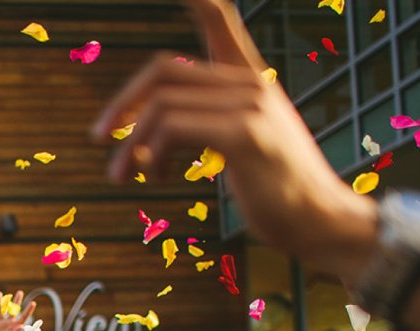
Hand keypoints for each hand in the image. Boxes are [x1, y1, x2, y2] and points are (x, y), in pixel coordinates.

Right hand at [0, 289, 35, 330]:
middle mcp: (9, 322)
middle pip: (13, 309)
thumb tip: (22, 326)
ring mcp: (1, 323)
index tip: (33, 303)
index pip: (24, 316)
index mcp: (16, 326)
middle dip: (17, 301)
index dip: (28, 310)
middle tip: (20, 292)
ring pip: (0, 310)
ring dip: (0, 302)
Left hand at [92, 0, 376, 278]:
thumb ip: (202, 124)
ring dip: (130, 145)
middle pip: (162, 70)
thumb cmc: (277, 190)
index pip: (217, 16)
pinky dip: (151, 155)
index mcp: (248, 78)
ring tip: (127, 175)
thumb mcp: (241, 144)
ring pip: (160, 106)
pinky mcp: (245, 134)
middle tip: (99, 137)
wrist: (320, 220)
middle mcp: (250, 82)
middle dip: (121, 104)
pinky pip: (173, 128)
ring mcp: (250, 104)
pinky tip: (158, 177)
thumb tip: (143, 138)